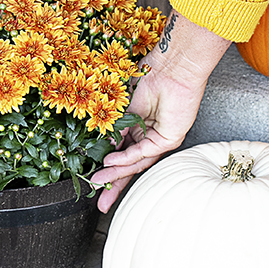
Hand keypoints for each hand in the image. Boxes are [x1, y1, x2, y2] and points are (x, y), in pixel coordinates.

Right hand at [91, 10, 230, 211]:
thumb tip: (104, 147)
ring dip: (116, 173)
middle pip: (131, 166)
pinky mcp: (169, 138)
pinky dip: (126, 157)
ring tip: (99, 182)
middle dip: (115, 184)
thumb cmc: (153, 76)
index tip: (95, 181)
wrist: (173, 66)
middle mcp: (152, 136)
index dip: (110, 168)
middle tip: (100, 202)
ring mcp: (161, 139)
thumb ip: (116, 129)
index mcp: (142, 128)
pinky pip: (143, 152)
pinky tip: (111, 161)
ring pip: (136, 163)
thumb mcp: (126, 107)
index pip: (125, 154)